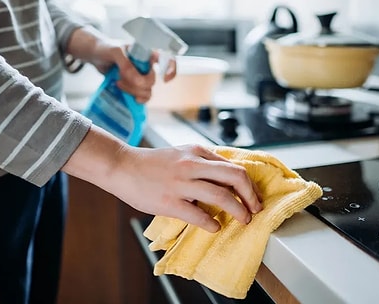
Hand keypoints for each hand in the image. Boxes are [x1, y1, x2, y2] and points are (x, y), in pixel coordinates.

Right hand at [63, 126, 262, 232]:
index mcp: (197, 152)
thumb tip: (229, 179)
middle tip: (255, 209)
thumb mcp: (182, 153)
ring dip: (238, 211)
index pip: (234, 167)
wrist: (122, 166)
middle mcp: (192, 165)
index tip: (254, 197)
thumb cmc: (153, 163)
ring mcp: (181, 184)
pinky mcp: (170, 202)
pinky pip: (199, 216)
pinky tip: (215, 227)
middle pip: (236, 177)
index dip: (249, 185)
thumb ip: (204, 163)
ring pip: (222, 196)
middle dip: (251, 196)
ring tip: (243, 220)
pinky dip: (212, 224)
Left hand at [66, 26, 176, 102]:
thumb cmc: (106, 48)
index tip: (164, 79)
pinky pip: (142, 97)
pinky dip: (135, 98)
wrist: (96, 56)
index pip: (167, 58)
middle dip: (136, 84)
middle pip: (152, 81)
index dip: (171, 69)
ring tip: (118, 83)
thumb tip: (138, 81)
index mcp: (148, 52)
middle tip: (120, 78)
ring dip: (132, 91)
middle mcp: (148, 66)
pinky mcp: (135, 87)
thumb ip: (126, 65)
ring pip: (147, 91)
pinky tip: (126, 95)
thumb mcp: (115, 52)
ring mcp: (141, 77)